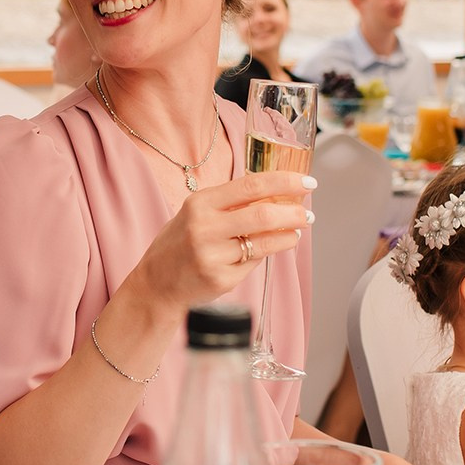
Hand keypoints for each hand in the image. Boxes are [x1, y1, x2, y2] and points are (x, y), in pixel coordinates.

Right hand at [129, 170, 312, 315]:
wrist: (156, 282)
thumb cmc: (180, 243)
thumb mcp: (196, 213)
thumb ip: (230, 203)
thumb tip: (276, 192)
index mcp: (200, 203)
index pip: (251, 185)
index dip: (284, 181)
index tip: (306, 182)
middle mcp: (204, 228)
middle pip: (262, 214)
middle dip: (293, 212)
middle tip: (307, 212)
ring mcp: (212, 256)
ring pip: (264, 242)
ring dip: (288, 234)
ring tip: (297, 230)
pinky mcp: (221, 279)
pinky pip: (254, 263)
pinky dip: (269, 252)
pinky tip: (272, 248)